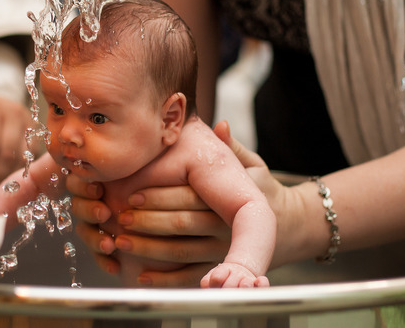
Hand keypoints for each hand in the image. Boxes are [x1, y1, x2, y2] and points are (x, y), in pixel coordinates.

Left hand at [69, 120, 290, 286]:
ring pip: (179, 254)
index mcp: (232, 199)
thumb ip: (233, 149)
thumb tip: (220, 125)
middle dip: (147, 222)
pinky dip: (163, 279)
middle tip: (118, 218)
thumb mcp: (253, 167)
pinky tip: (139, 275)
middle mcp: (226, 228)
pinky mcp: (217, 269)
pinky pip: (186, 277)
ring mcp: (221, 252)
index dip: (160, 196)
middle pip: (182, 226)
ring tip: (119, 241)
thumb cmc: (262, 190)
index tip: (133, 194)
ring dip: (147, 249)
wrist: (286, 228)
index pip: (191, 199)